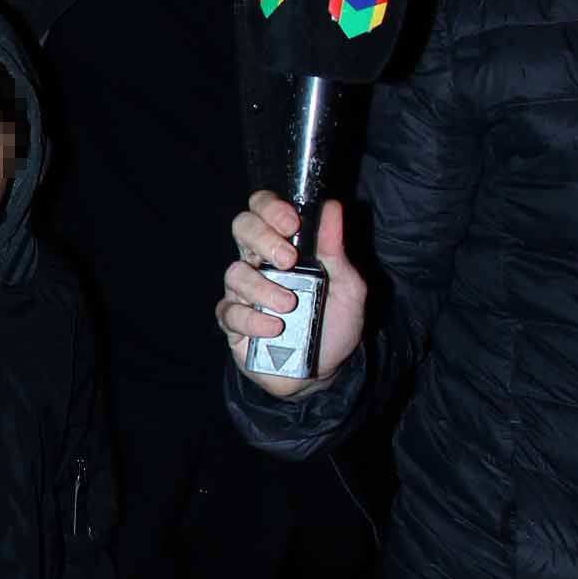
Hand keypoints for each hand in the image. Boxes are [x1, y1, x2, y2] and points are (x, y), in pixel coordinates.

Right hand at [217, 191, 366, 395]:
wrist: (324, 371)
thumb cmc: (334, 324)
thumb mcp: (347, 285)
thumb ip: (336, 249)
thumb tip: (331, 208)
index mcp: (283, 246)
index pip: (263, 209)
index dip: (270, 207)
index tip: (292, 223)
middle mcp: (259, 263)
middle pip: (242, 228)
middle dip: (263, 238)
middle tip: (289, 260)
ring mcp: (243, 293)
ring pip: (235, 273)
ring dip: (263, 288)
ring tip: (289, 305)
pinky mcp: (233, 324)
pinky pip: (230, 312)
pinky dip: (253, 320)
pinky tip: (275, 329)